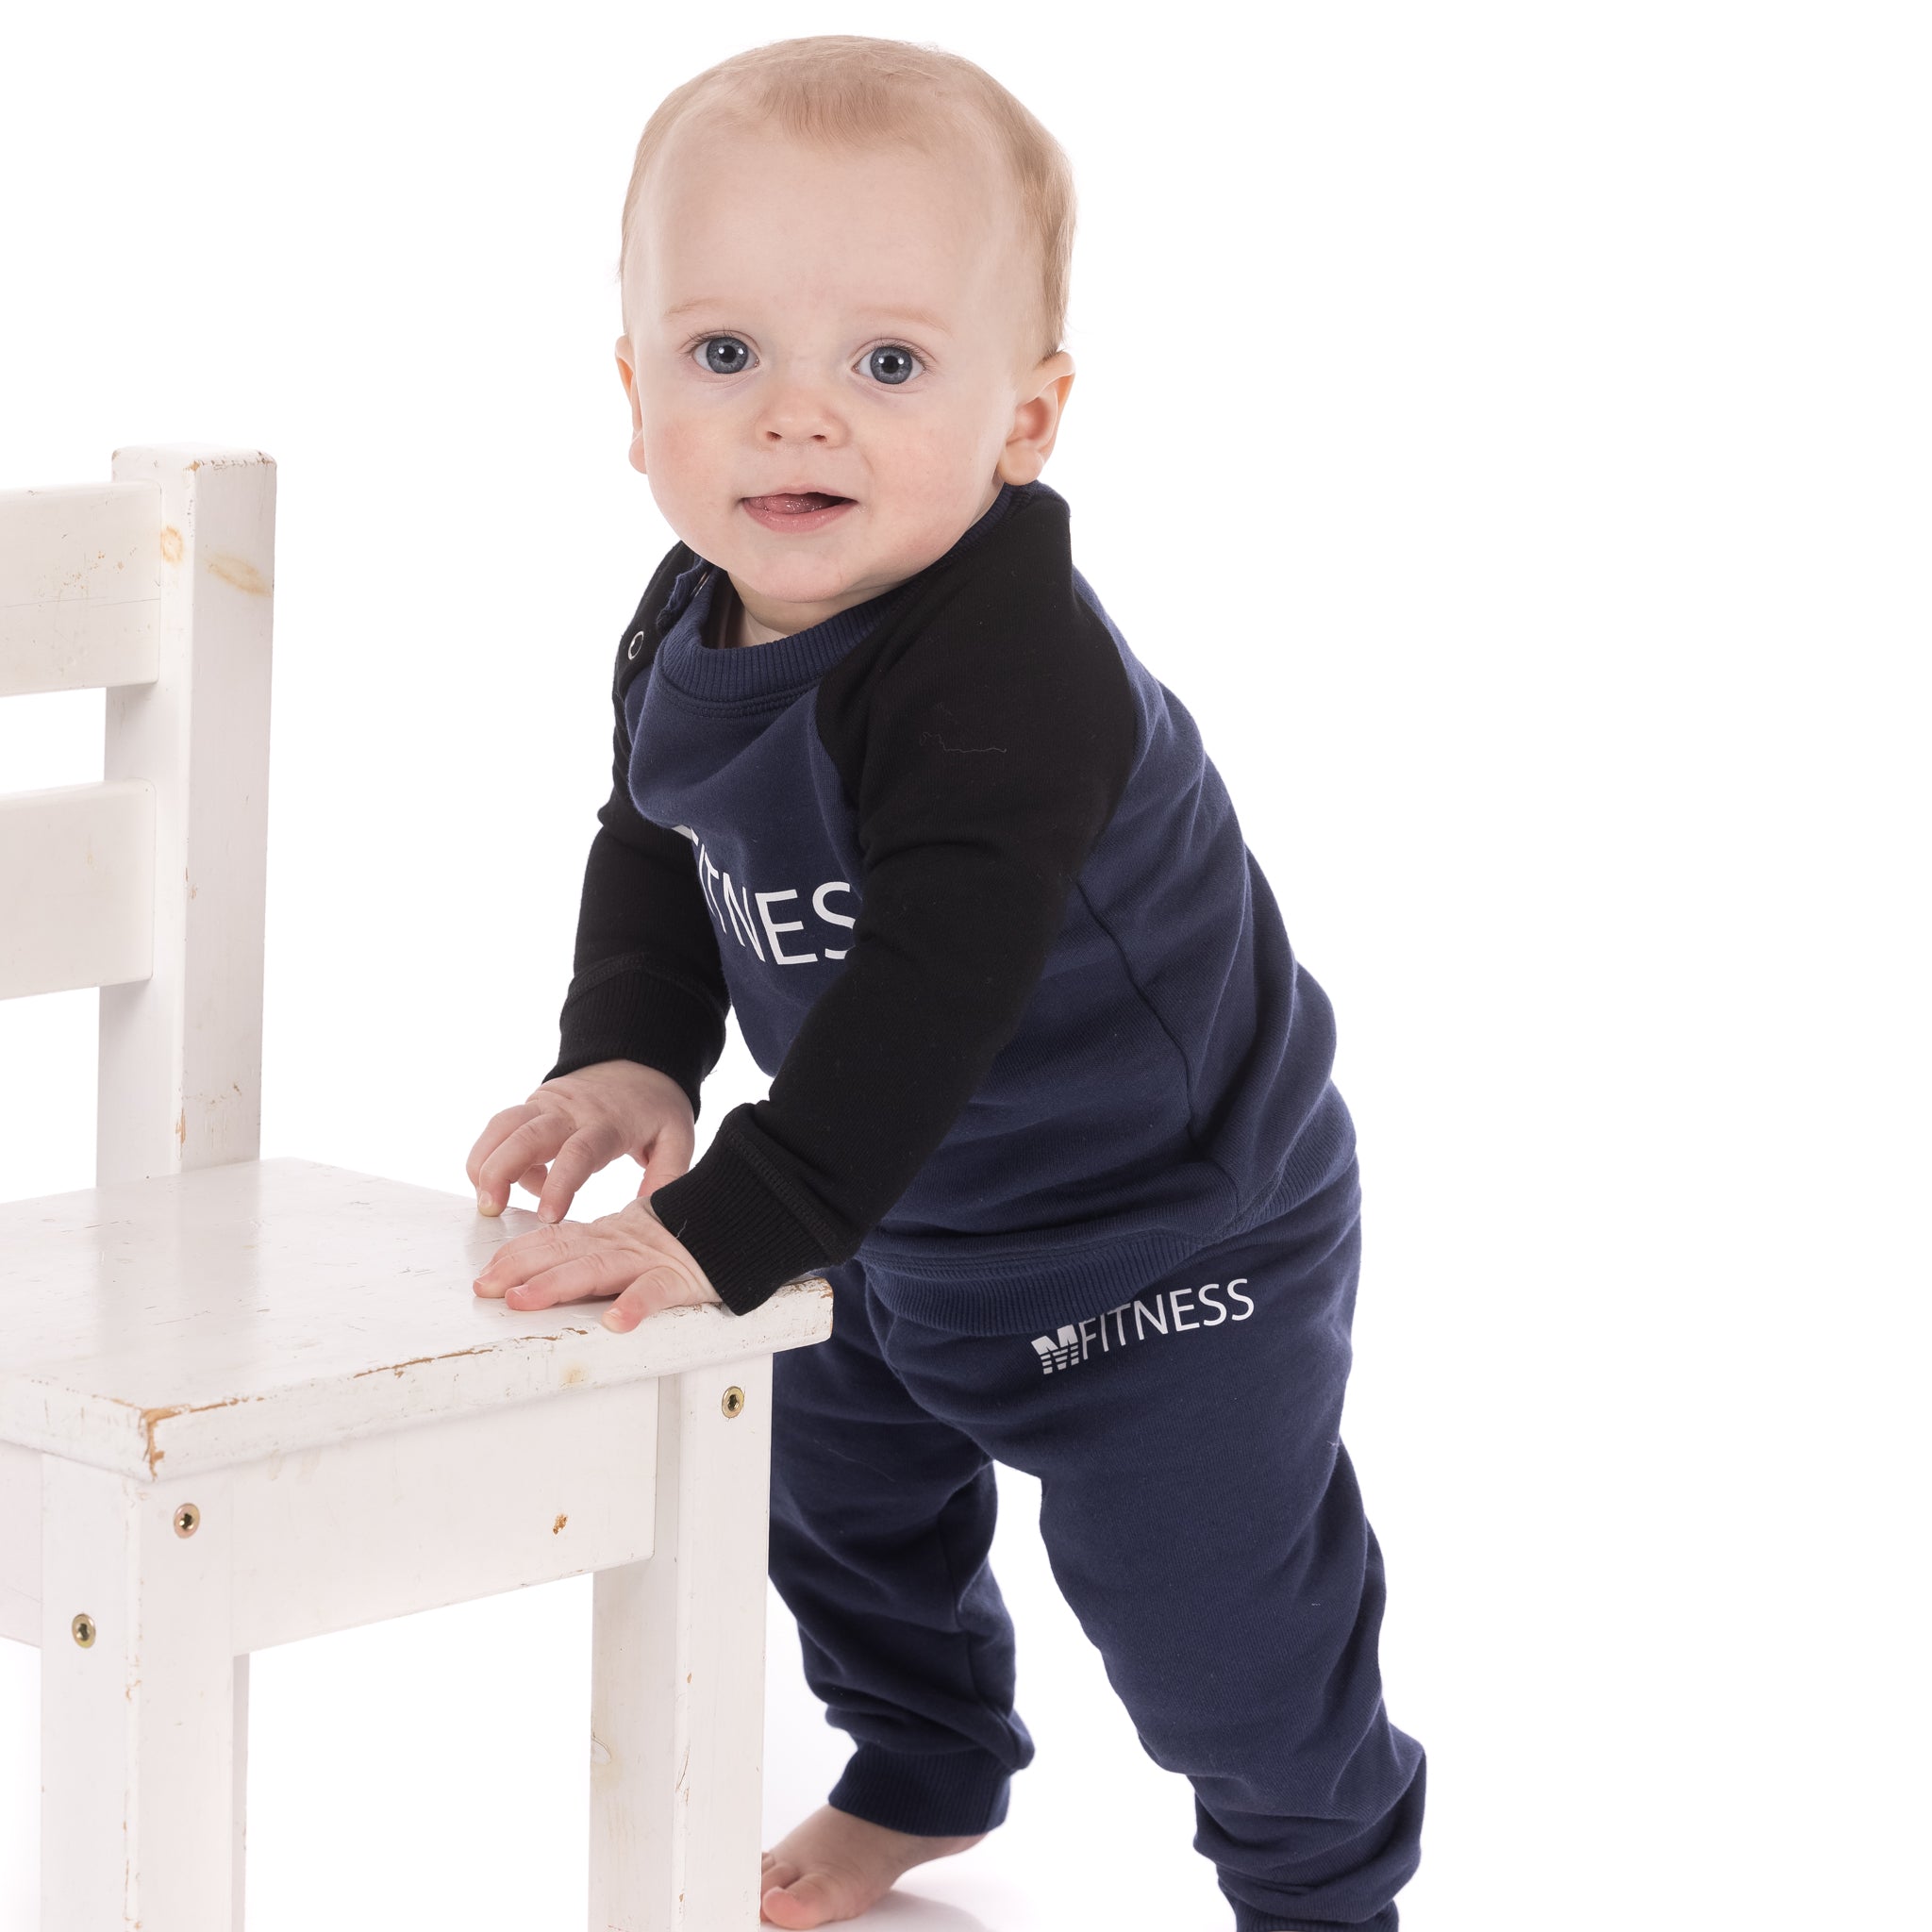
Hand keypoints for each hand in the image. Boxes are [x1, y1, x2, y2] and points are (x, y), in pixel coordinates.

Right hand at [467, 1061, 694, 1223]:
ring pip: (503, 1126)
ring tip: (484, 1201)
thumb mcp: (677, 1137)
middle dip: (503, 1171)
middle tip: (492, 1207)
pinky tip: (498, 1183)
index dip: (559, 1183)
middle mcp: (571, 1111)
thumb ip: (668, 1175)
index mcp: (608, 1123)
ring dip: (484, 1161)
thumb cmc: (656, 1107)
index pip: (578, 1152)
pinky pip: (500, 1127)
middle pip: (527, 1135)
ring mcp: (547, 1104)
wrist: (640, 1063)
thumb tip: (649, 1215)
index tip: (548, 1217)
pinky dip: (489, 1154)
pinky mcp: (532, 1105)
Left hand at [471, 1195, 722, 1331]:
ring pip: (597, 1270)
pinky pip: (656, 1292)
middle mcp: (620, 1244)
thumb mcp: (631, 1238)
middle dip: (521, 1270)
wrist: (739, 1215)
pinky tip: (616, 1322)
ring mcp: (648, 1260)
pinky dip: (636, 1305)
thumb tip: (548, 1267)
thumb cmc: (682, 1237)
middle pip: (564, 1254)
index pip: (556, 1241)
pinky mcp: (680, 1279)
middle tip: (486, 1287)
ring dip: (558, 1285)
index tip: (486, 1271)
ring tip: (524, 1300)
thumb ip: (595, 1249)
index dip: (519, 1255)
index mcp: (607, 1236)